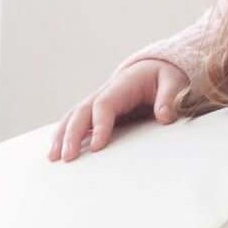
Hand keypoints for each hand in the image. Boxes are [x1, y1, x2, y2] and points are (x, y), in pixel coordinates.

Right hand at [48, 59, 191, 162]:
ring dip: (61, 136)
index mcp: (122, 85)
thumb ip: (169, 98)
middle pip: (82, 112)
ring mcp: (97, 102)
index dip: (99, 125)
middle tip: (67, 158)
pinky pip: (76, 122)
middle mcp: (104, 92)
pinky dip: (64, 135)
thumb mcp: (173, 82)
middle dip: (72, 135)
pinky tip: (57, 152)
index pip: (105, 105)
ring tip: (53, 158)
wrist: (154, 69)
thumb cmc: (164, 78)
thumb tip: (164, 116)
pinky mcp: (96, 112)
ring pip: (73, 117)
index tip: (96, 146)